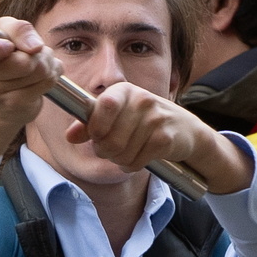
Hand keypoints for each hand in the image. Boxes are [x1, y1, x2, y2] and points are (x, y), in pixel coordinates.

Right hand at [0, 17, 59, 159]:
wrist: (6, 96)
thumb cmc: (6, 55)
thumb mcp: (7, 32)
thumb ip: (18, 30)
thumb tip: (34, 47)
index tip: (9, 47)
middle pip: (21, 62)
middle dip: (37, 52)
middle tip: (32, 52)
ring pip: (38, 70)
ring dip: (46, 63)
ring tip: (37, 64)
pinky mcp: (12, 104)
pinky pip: (46, 82)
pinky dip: (52, 75)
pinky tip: (41, 78)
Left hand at [71, 84, 253, 191]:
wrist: (187, 130)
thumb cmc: (145, 122)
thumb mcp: (118, 117)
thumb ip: (91, 125)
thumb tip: (70, 136)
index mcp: (124, 90)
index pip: (102, 107)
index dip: (94, 128)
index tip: (97, 134)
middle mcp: (140, 100)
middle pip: (107, 140)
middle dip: (106, 151)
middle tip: (114, 149)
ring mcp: (155, 118)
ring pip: (120, 153)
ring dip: (121, 160)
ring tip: (130, 152)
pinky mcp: (165, 138)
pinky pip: (136, 161)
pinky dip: (134, 165)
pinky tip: (141, 157)